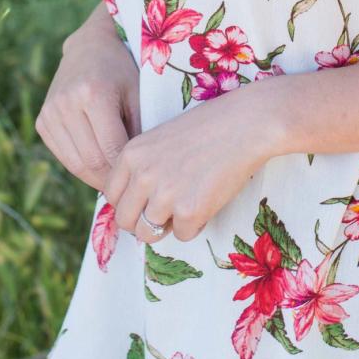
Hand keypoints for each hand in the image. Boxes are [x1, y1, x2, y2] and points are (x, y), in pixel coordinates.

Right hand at [35, 20, 139, 190]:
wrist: (90, 47)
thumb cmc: (123, 71)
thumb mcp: (139, 95)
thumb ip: (139, 131)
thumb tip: (138, 173)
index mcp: (93, 94)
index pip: (111, 149)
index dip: (125, 172)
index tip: (139, 182)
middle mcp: (66, 103)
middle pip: (91, 160)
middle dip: (111, 181)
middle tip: (128, 190)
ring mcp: (50, 112)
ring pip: (74, 163)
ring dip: (95, 178)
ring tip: (115, 183)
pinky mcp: (42, 121)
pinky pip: (63, 155)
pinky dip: (81, 167)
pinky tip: (98, 168)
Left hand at [105, 84, 284, 243]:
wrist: (246, 123)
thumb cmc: (210, 127)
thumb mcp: (161, 139)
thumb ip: (143, 168)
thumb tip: (135, 205)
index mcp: (131, 154)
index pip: (111, 196)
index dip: (130, 204)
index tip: (146, 203)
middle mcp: (142, 175)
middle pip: (125, 221)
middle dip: (143, 222)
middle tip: (166, 213)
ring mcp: (165, 195)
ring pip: (149, 234)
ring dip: (169, 226)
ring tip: (190, 203)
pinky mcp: (190, 211)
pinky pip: (183, 235)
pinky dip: (197, 225)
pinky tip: (209, 200)